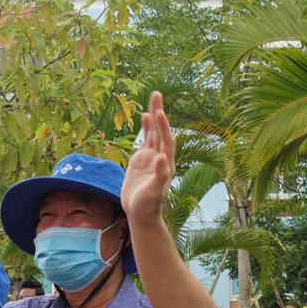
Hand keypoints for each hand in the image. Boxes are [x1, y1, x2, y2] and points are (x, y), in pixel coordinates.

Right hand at [120, 91, 175, 224]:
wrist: (140, 214)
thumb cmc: (147, 206)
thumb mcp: (153, 192)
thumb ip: (159, 175)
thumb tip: (161, 158)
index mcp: (166, 164)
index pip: (166, 141)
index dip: (164, 127)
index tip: (159, 113)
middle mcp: (160, 157)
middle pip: (161, 131)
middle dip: (159, 113)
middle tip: (157, 94)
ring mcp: (151, 157)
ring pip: (153, 133)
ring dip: (154, 116)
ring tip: (153, 97)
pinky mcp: (141, 160)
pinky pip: (145, 140)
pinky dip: (146, 128)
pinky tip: (145, 116)